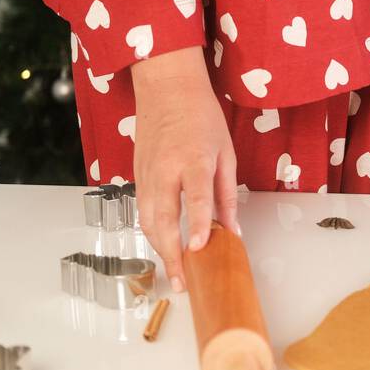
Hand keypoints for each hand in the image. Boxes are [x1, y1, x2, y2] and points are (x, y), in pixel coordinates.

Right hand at [131, 46, 239, 290]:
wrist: (166, 88)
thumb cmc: (201, 116)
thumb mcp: (225, 152)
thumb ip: (227, 194)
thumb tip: (232, 230)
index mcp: (193, 158)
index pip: (194, 197)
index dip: (196, 224)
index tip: (199, 249)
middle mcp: (165, 169)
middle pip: (162, 218)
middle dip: (171, 253)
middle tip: (182, 281)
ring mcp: (147, 173)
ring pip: (146, 219)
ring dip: (158, 249)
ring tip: (173, 272)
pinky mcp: (137, 175)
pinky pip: (142, 210)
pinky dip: (150, 232)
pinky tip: (162, 247)